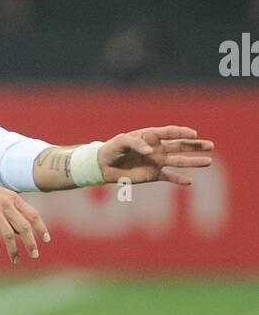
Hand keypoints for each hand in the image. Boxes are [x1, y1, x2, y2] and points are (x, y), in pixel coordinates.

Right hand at [0, 171, 50, 262]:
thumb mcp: (1, 197)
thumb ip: (12, 212)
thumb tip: (21, 232)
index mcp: (14, 198)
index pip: (33, 215)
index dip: (41, 228)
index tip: (47, 240)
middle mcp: (6, 203)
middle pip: (24, 226)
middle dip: (31, 242)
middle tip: (35, 255)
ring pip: (8, 233)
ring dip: (13, 249)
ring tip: (16, 261)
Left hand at [98, 126, 213, 186]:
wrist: (103, 165)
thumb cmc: (112, 148)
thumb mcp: (122, 141)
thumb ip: (136, 143)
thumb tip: (150, 150)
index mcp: (151, 136)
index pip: (171, 133)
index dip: (183, 132)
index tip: (194, 134)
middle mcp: (157, 148)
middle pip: (180, 146)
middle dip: (196, 146)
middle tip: (211, 146)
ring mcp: (157, 162)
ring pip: (179, 161)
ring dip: (193, 162)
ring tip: (208, 161)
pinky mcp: (153, 175)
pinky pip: (169, 177)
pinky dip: (179, 179)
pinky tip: (190, 182)